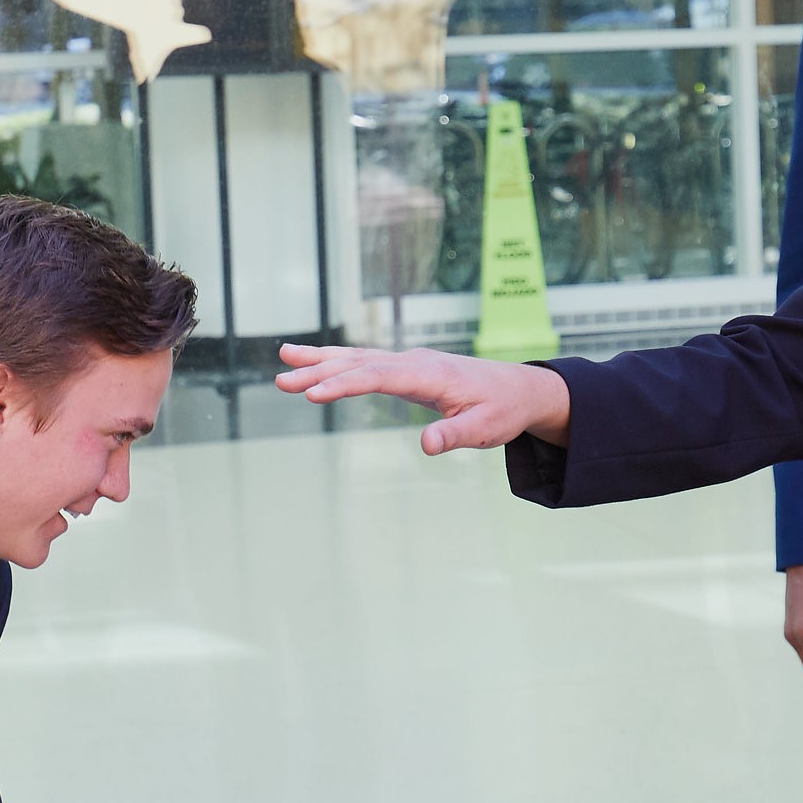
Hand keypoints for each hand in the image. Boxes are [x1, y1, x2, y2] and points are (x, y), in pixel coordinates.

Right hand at [273, 345, 570, 453]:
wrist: (520, 389)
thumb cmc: (502, 410)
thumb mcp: (485, 430)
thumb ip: (454, 436)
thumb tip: (426, 445)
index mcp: (429, 374)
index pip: (377, 376)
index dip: (343, 384)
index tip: (313, 394)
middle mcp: (414, 361)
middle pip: (358, 362)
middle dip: (319, 370)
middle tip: (282, 380)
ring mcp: (409, 361)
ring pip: (357, 356)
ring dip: (320, 359)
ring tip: (284, 357)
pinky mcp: (407, 367)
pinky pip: (365, 360)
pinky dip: (337, 360)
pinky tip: (315, 362)